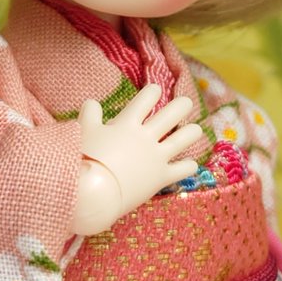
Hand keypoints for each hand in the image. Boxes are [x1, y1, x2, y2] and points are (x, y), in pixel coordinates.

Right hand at [71, 84, 201, 235]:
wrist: (95, 191)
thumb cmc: (86, 159)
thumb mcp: (84, 131)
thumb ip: (90, 114)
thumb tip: (92, 102)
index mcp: (128, 124)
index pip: (145, 100)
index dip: (152, 92)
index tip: (156, 89)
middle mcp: (146, 137)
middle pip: (170, 116)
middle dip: (181, 106)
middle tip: (187, 103)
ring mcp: (156, 157)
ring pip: (182, 140)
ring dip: (191, 133)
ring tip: (196, 130)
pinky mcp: (161, 178)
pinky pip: (181, 170)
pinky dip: (188, 167)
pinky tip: (192, 165)